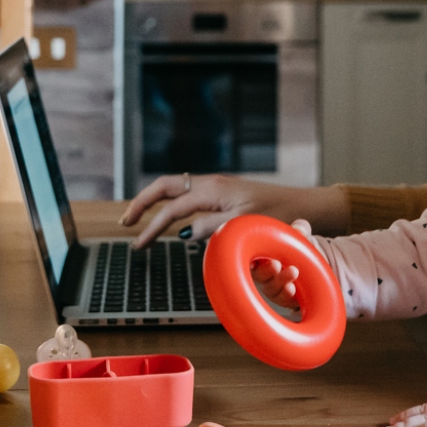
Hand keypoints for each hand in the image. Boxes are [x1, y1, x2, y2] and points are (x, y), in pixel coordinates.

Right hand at [119, 175, 348, 248]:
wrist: (300, 206)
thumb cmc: (277, 215)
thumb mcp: (244, 224)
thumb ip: (213, 226)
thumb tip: (185, 232)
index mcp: (214, 189)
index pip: (173, 208)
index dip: (153, 226)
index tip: (139, 243)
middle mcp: (211, 183)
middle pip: (166, 187)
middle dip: (143, 202)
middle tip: (126, 222)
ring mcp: (216, 186)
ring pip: (175, 188)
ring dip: (155, 201)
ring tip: (139, 220)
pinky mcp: (222, 192)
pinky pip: (188, 194)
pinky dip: (171, 204)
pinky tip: (169, 219)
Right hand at [245, 219, 311, 304]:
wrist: (317, 268)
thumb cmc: (300, 249)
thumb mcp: (302, 236)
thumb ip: (301, 229)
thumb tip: (299, 228)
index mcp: (262, 256)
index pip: (250, 258)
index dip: (247, 259)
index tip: (250, 260)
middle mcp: (264, 274)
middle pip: (259, 274)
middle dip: (266, 270)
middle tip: (276, 264)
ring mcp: (274, 288)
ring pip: (271, 287)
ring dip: (281, 280)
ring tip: (294, 271)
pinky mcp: (285, 299)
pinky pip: (282, 299)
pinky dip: (286, 293)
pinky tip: (292, 288)